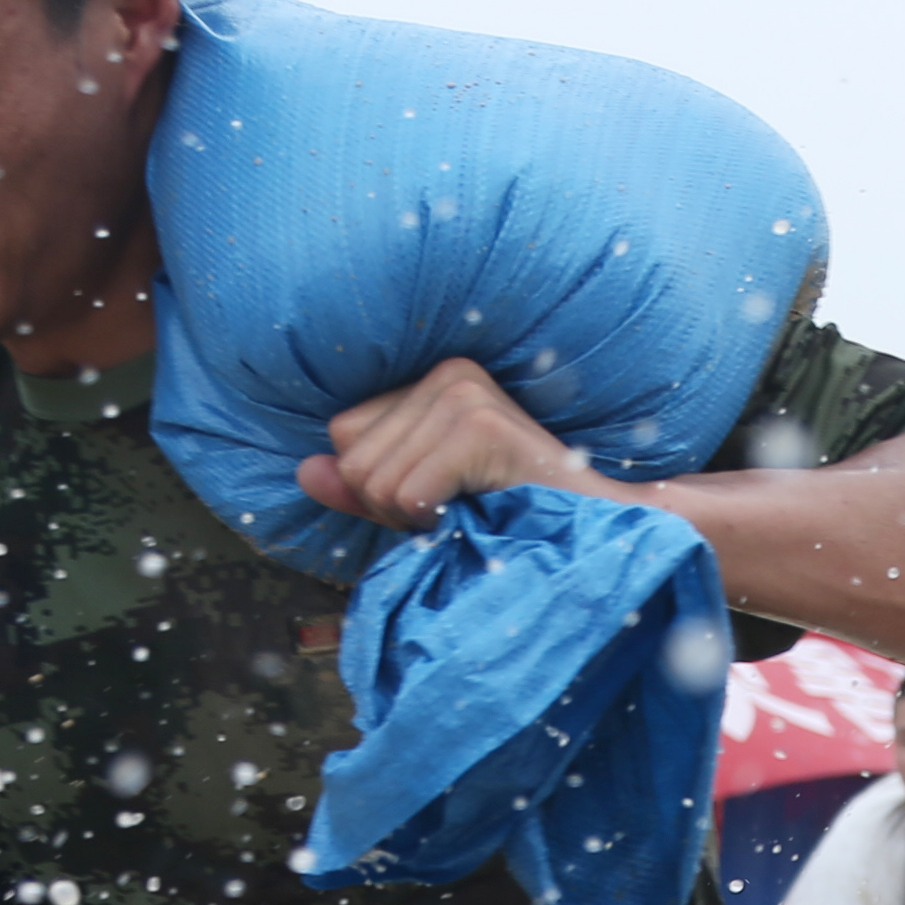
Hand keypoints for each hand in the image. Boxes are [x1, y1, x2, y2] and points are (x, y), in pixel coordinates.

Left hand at [296, 358, 590, 531]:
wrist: (599, 532)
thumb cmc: (515, 517)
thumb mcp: (425, 503)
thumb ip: (364, 488)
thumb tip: (304, 471)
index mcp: (435, 379)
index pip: (344, 438)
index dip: (380, 489)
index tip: (443, 497)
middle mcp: (449, 372)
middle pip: (353, 461)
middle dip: (394, 507)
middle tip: (462, 507)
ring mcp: (465, 394)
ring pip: (375, 483)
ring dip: (419, 519)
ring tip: (477, 507)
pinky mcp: (481, 426)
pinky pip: (408, 496)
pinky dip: (436, 522)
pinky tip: (485, 509)